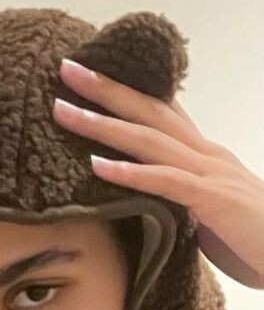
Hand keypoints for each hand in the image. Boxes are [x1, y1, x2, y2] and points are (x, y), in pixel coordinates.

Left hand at [54, 58, 263, 287]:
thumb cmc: (253, 239)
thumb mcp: (207, 210)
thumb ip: (177, 196)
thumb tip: (139, 199)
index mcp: (204, 155)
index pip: (161, 114)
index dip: (125, 93)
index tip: (87, 75)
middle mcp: (206, 155)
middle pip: (150, 113)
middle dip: (106, 90)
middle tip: (66, 70)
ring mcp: (211, 174)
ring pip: (150, 140)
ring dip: (104, 125)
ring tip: (64, 111)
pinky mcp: (213, 201)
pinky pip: (166, 182)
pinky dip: (131, 173)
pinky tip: (97, 166)